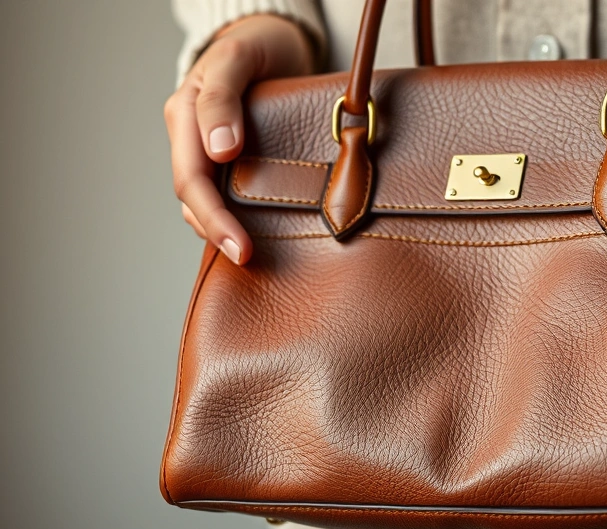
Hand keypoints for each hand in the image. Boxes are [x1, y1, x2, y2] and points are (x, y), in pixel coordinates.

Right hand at [164, 15, 315, 263]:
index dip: (214, 217)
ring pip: (207, 200)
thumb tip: (219, 150)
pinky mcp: (231, 159)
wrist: (271, 41)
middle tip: (248, 258)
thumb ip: (222, 100)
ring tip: (252, 254)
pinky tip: (260, 231)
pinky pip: (228, 193)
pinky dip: (239, 215)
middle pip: (194, 198)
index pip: (191, 180)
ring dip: (224, 228)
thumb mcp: (236, 61)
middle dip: (218, 232)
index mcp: (184, 116)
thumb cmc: (253, 46)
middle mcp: (192, 139)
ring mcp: (209, 150)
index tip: (242, 245)